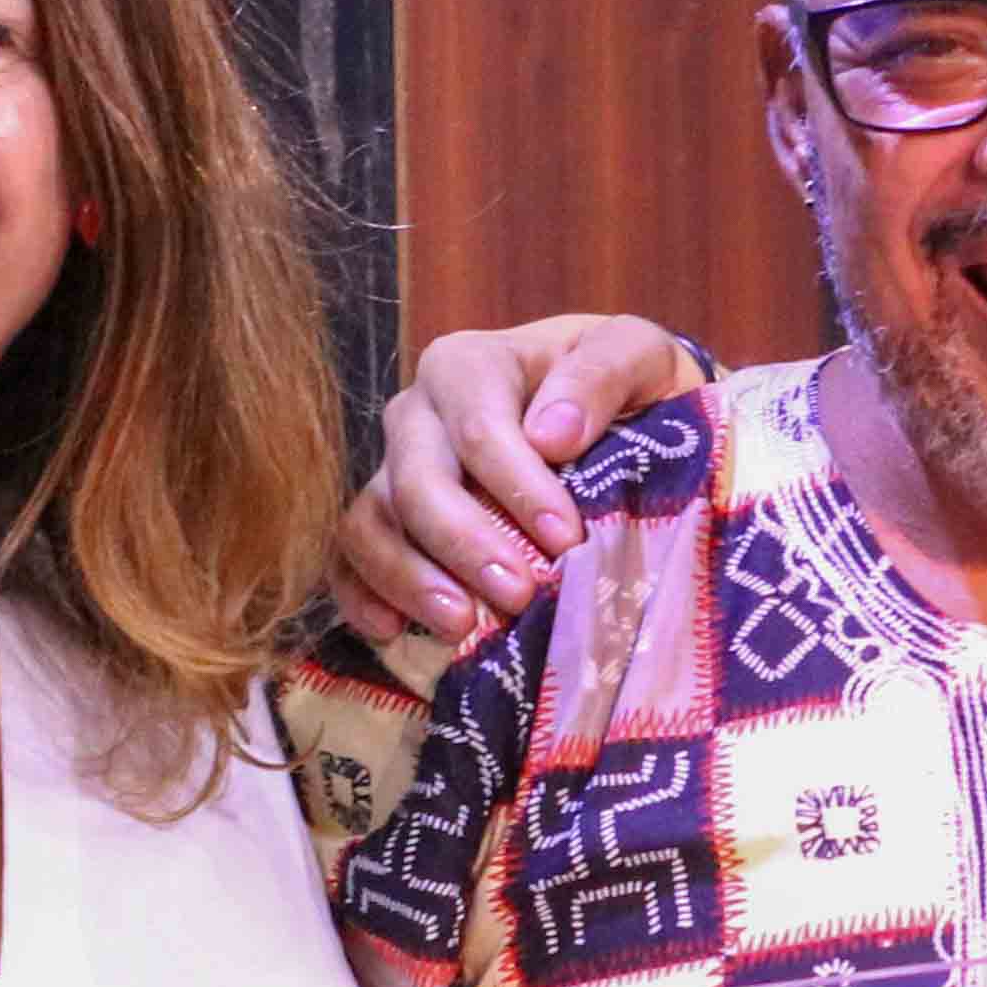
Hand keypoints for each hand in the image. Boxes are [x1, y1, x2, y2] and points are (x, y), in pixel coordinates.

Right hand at [328, 314, 698, 642]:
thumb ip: (603, 374)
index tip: (565, 538)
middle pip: (416, 481)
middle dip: (464, 542)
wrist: (611, 416)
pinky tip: (392, 631)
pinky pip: (348, 560)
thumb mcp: (638, 355)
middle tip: (519, 595)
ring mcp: (392, 471)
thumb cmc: (622, 387)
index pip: (479, 429)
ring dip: (410, 579)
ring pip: (371, 523)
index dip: (517, 487)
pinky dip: (361, 596)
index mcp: (470, 366)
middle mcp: (417, 415)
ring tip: (461, 626)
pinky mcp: (382, 523)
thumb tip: (551, 435)